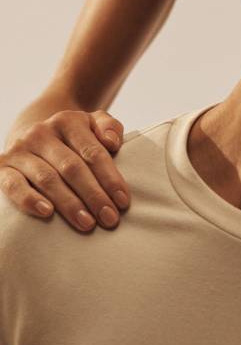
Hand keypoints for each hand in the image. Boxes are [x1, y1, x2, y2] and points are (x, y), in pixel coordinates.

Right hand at [0, 110, 128, 231]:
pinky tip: (46, 213)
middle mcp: (41, 132)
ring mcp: (20, 150)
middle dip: (94, 195)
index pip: (93, 152)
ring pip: (47, 178)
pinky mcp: (2, 167)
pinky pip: (13, 185)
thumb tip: (112, 142)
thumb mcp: (94, 125)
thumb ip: (110, 127)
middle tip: (110, 219)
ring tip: (87, 223)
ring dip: (69, 203)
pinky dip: (29, 199)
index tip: (123, 202)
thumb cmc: (74, 138)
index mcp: (68, 121)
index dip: (110, 178)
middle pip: (72, 167)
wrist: (34, 135)